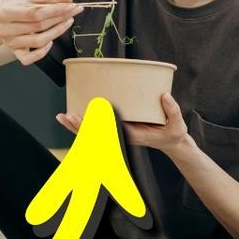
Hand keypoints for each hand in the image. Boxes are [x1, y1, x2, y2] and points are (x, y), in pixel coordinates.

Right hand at [0, 0, 84, 65]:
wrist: (1, 16)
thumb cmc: (17, 4)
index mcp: (5, 12)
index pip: (35, 13)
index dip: (55, 10)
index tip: (71, 5)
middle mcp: (4, 29)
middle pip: (39, 26)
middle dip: (60, 18)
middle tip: (74, 10)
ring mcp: (10, 43)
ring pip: (39, 42)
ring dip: (57, 32)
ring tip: (67, 22)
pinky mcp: (15, 52)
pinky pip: (29, 59)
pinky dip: (42, 52)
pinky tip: (50, 41)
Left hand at [56, 93, 193, 157]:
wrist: (172, 143)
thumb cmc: (173, 134)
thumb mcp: (177, 125)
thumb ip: (172, 110)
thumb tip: (164, 95)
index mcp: (132, 136)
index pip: (108, 132)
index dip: (94, 126)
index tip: (82, 118)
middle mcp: (122, 136)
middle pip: (95, 134)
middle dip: (78, 126)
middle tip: (63, 116)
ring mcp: (118, 135)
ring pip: (93, 134)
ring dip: (77, 126)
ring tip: (61, 117)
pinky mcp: (119, 130)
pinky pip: (99, 129)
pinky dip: (85, 123)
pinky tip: (74, 115)